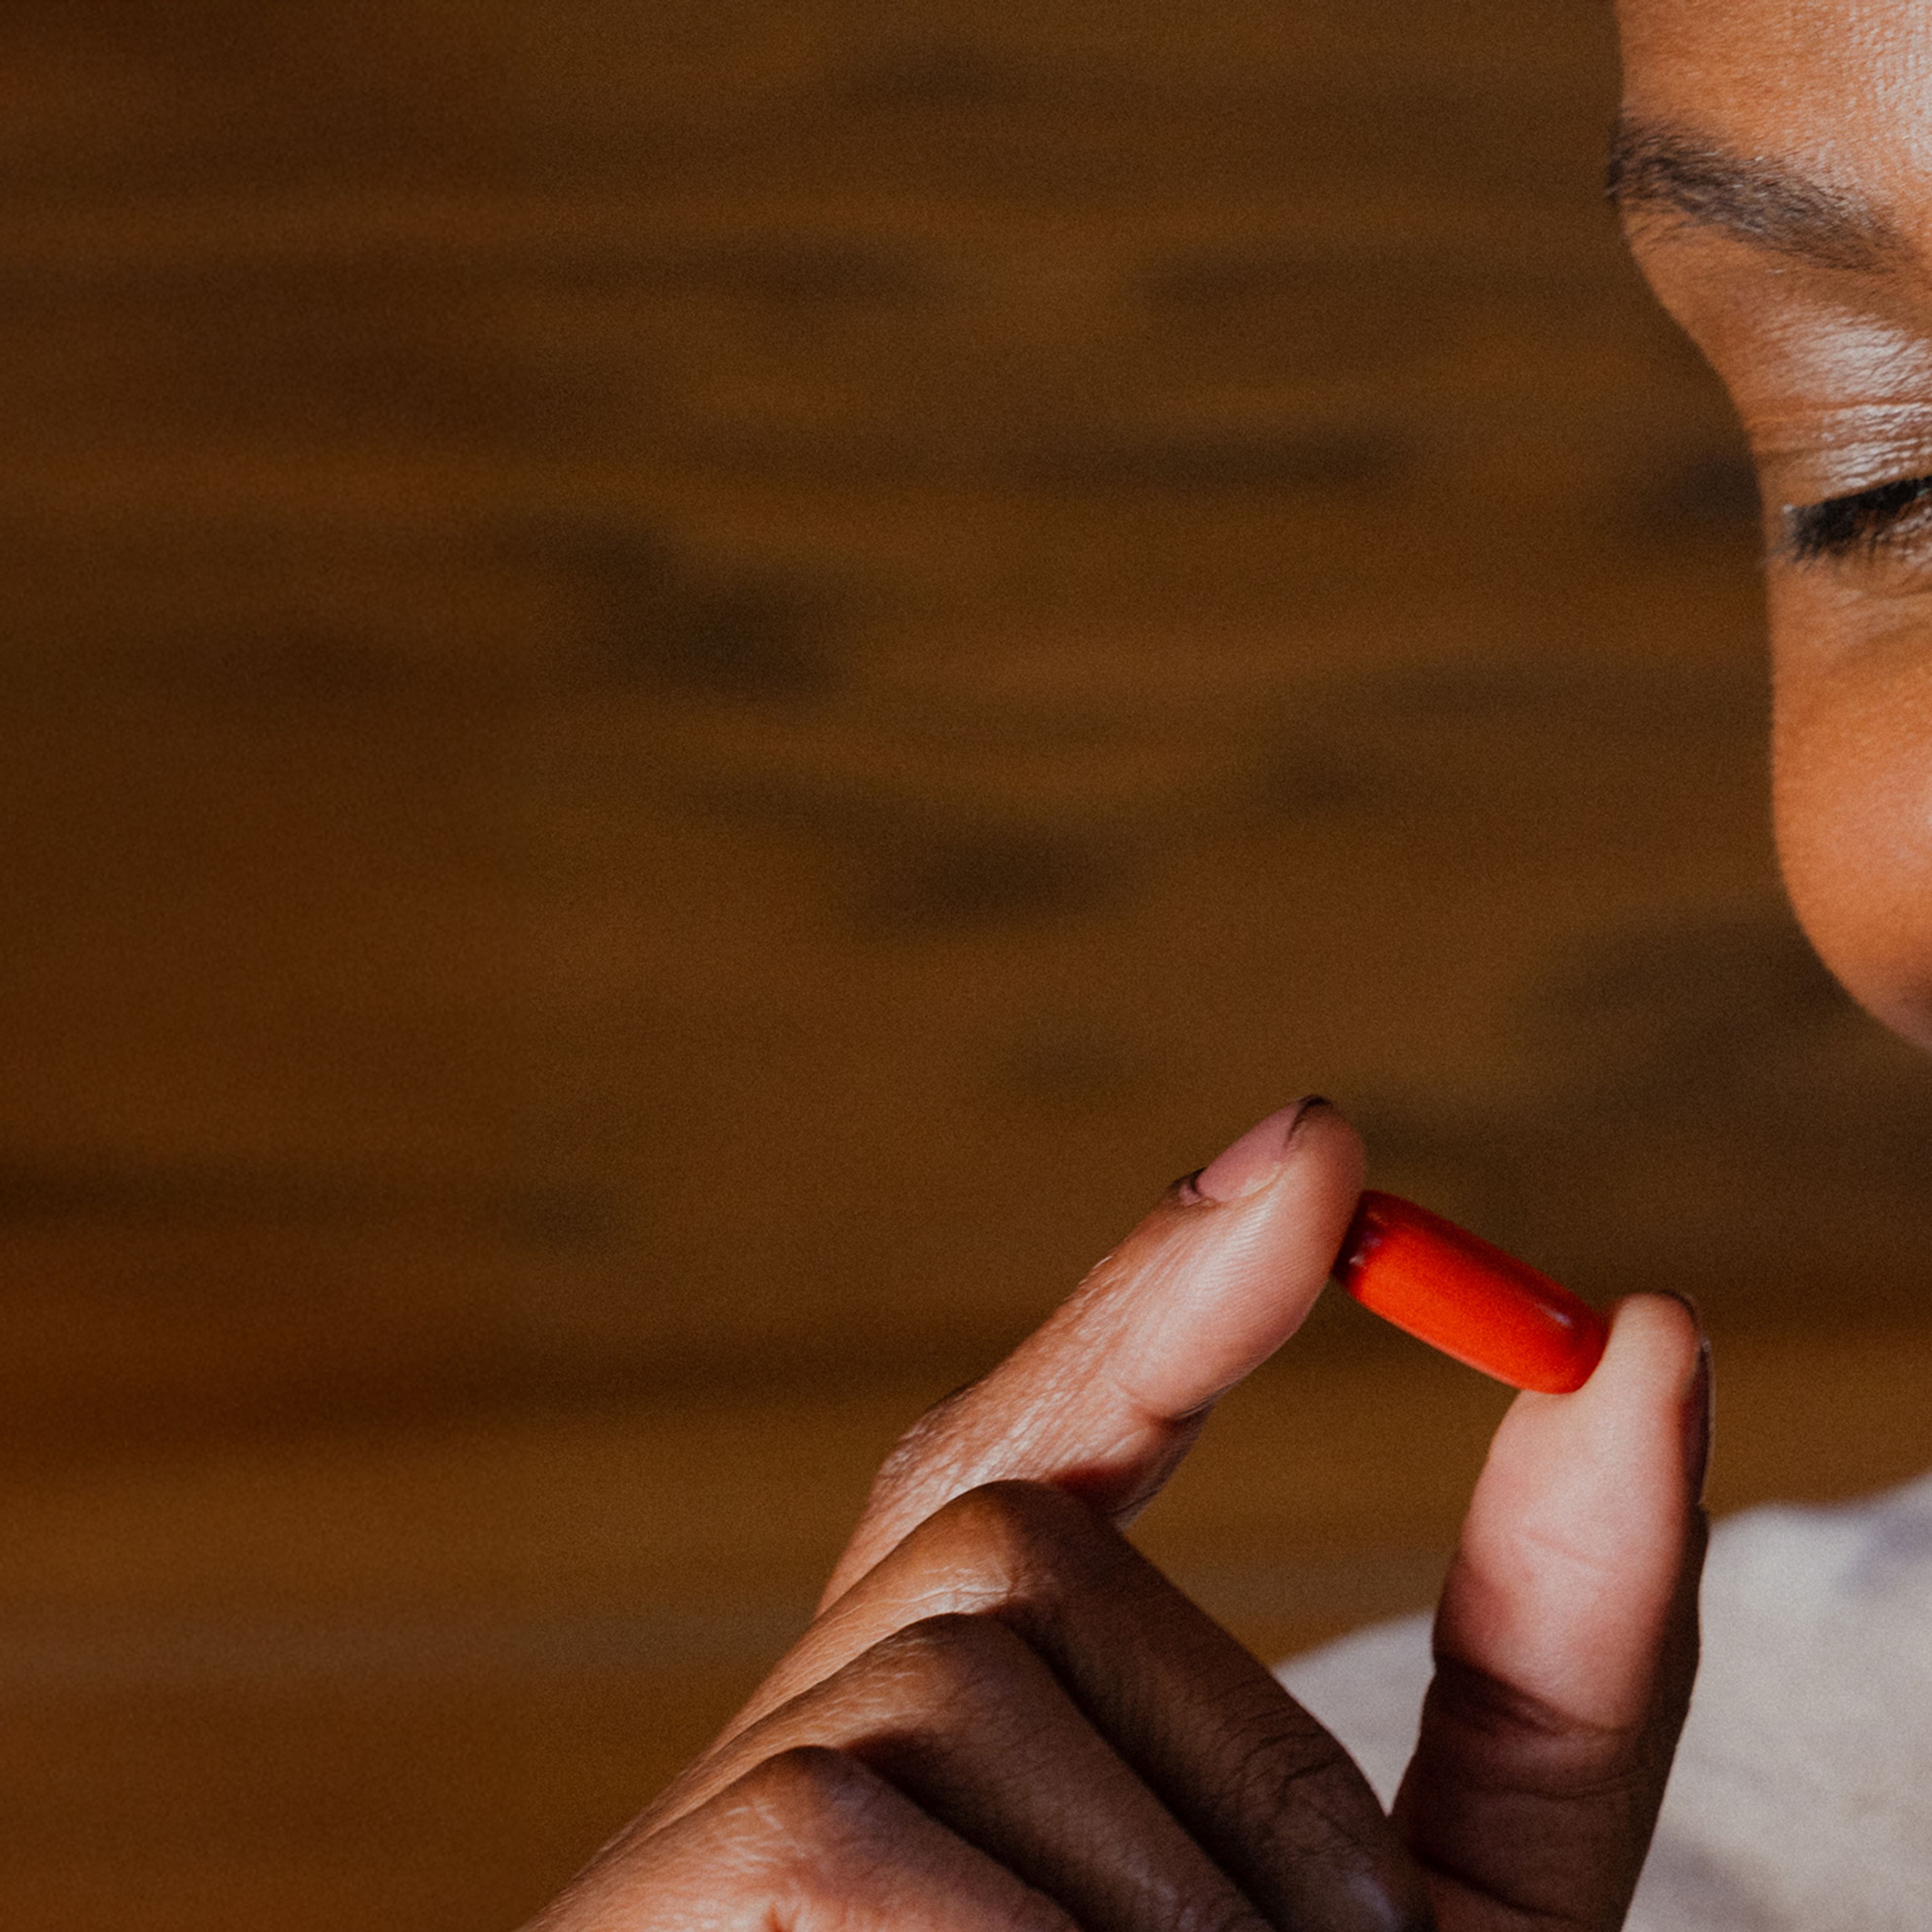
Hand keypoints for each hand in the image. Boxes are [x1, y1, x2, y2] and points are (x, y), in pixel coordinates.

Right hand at [525, 1100, 1708, 1929]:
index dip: (1162, 1281)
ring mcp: (716, 1809)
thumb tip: (1645, 1348)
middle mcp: (830, 1711)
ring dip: (1172, 1904)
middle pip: (1030, 1552)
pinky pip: (879, 1843)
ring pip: (973, 1672)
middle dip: (1248, 1773)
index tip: (1316, 1150)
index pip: (1046, 1431)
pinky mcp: (672, 1903)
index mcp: (998, 1728)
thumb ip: (1543, 1683)